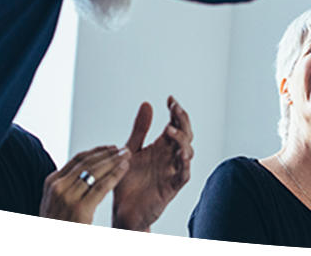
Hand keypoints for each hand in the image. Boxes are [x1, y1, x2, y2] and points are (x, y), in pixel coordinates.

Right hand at [40, 146, 129, 223]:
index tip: (112, 148)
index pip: (77, 159)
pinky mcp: (80, 208)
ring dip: (114, 160)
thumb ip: (69, 186)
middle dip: (108, 153)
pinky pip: (101, 186)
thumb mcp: (57, 201)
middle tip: (124, 149)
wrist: (52, 245)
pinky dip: (115, 174)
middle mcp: (58, 186)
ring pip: (95, 171)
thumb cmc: (60, 224)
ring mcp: (67, 197)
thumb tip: (86, 172)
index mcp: (52, 182)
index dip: (97, 151)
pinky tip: (125, 168)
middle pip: (87, 162)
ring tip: (127, 155)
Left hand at [112, 96, 194, 231]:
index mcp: (161, 148)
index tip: (170, 99)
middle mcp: (169, 158)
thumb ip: (140, 129)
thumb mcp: (131, 150)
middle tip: (175, 108)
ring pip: (187, 152)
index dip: (175, 112)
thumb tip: (147, 104)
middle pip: (185, 135)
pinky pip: (183, 175)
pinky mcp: (171, 187)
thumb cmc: (128, 183)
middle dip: (182, 121)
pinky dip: (184, 165)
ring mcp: (172, 172)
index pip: (175, 125)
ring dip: (182, 141)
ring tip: (171, 130)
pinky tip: (181, 155)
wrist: (123, 212)